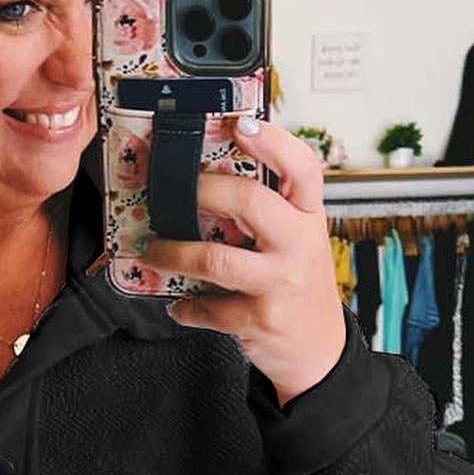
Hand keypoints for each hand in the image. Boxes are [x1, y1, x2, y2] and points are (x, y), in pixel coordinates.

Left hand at [140, 117, 346, 408]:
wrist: (318, 350)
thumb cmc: (300, 288)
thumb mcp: (299, 241)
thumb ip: (270, 212)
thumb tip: (214, 180)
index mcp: (309, 218)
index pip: (302, 168)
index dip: (273, 141)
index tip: (241, 124)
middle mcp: (298, 246)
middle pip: (250, 202)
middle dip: (204, 190)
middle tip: (174, 192)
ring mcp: (279, 284)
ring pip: (217, 259)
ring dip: (175, 253)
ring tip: (155, 251)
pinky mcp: (258, 320)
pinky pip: (208, 308)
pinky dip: (186, 307)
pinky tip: (179, 304)